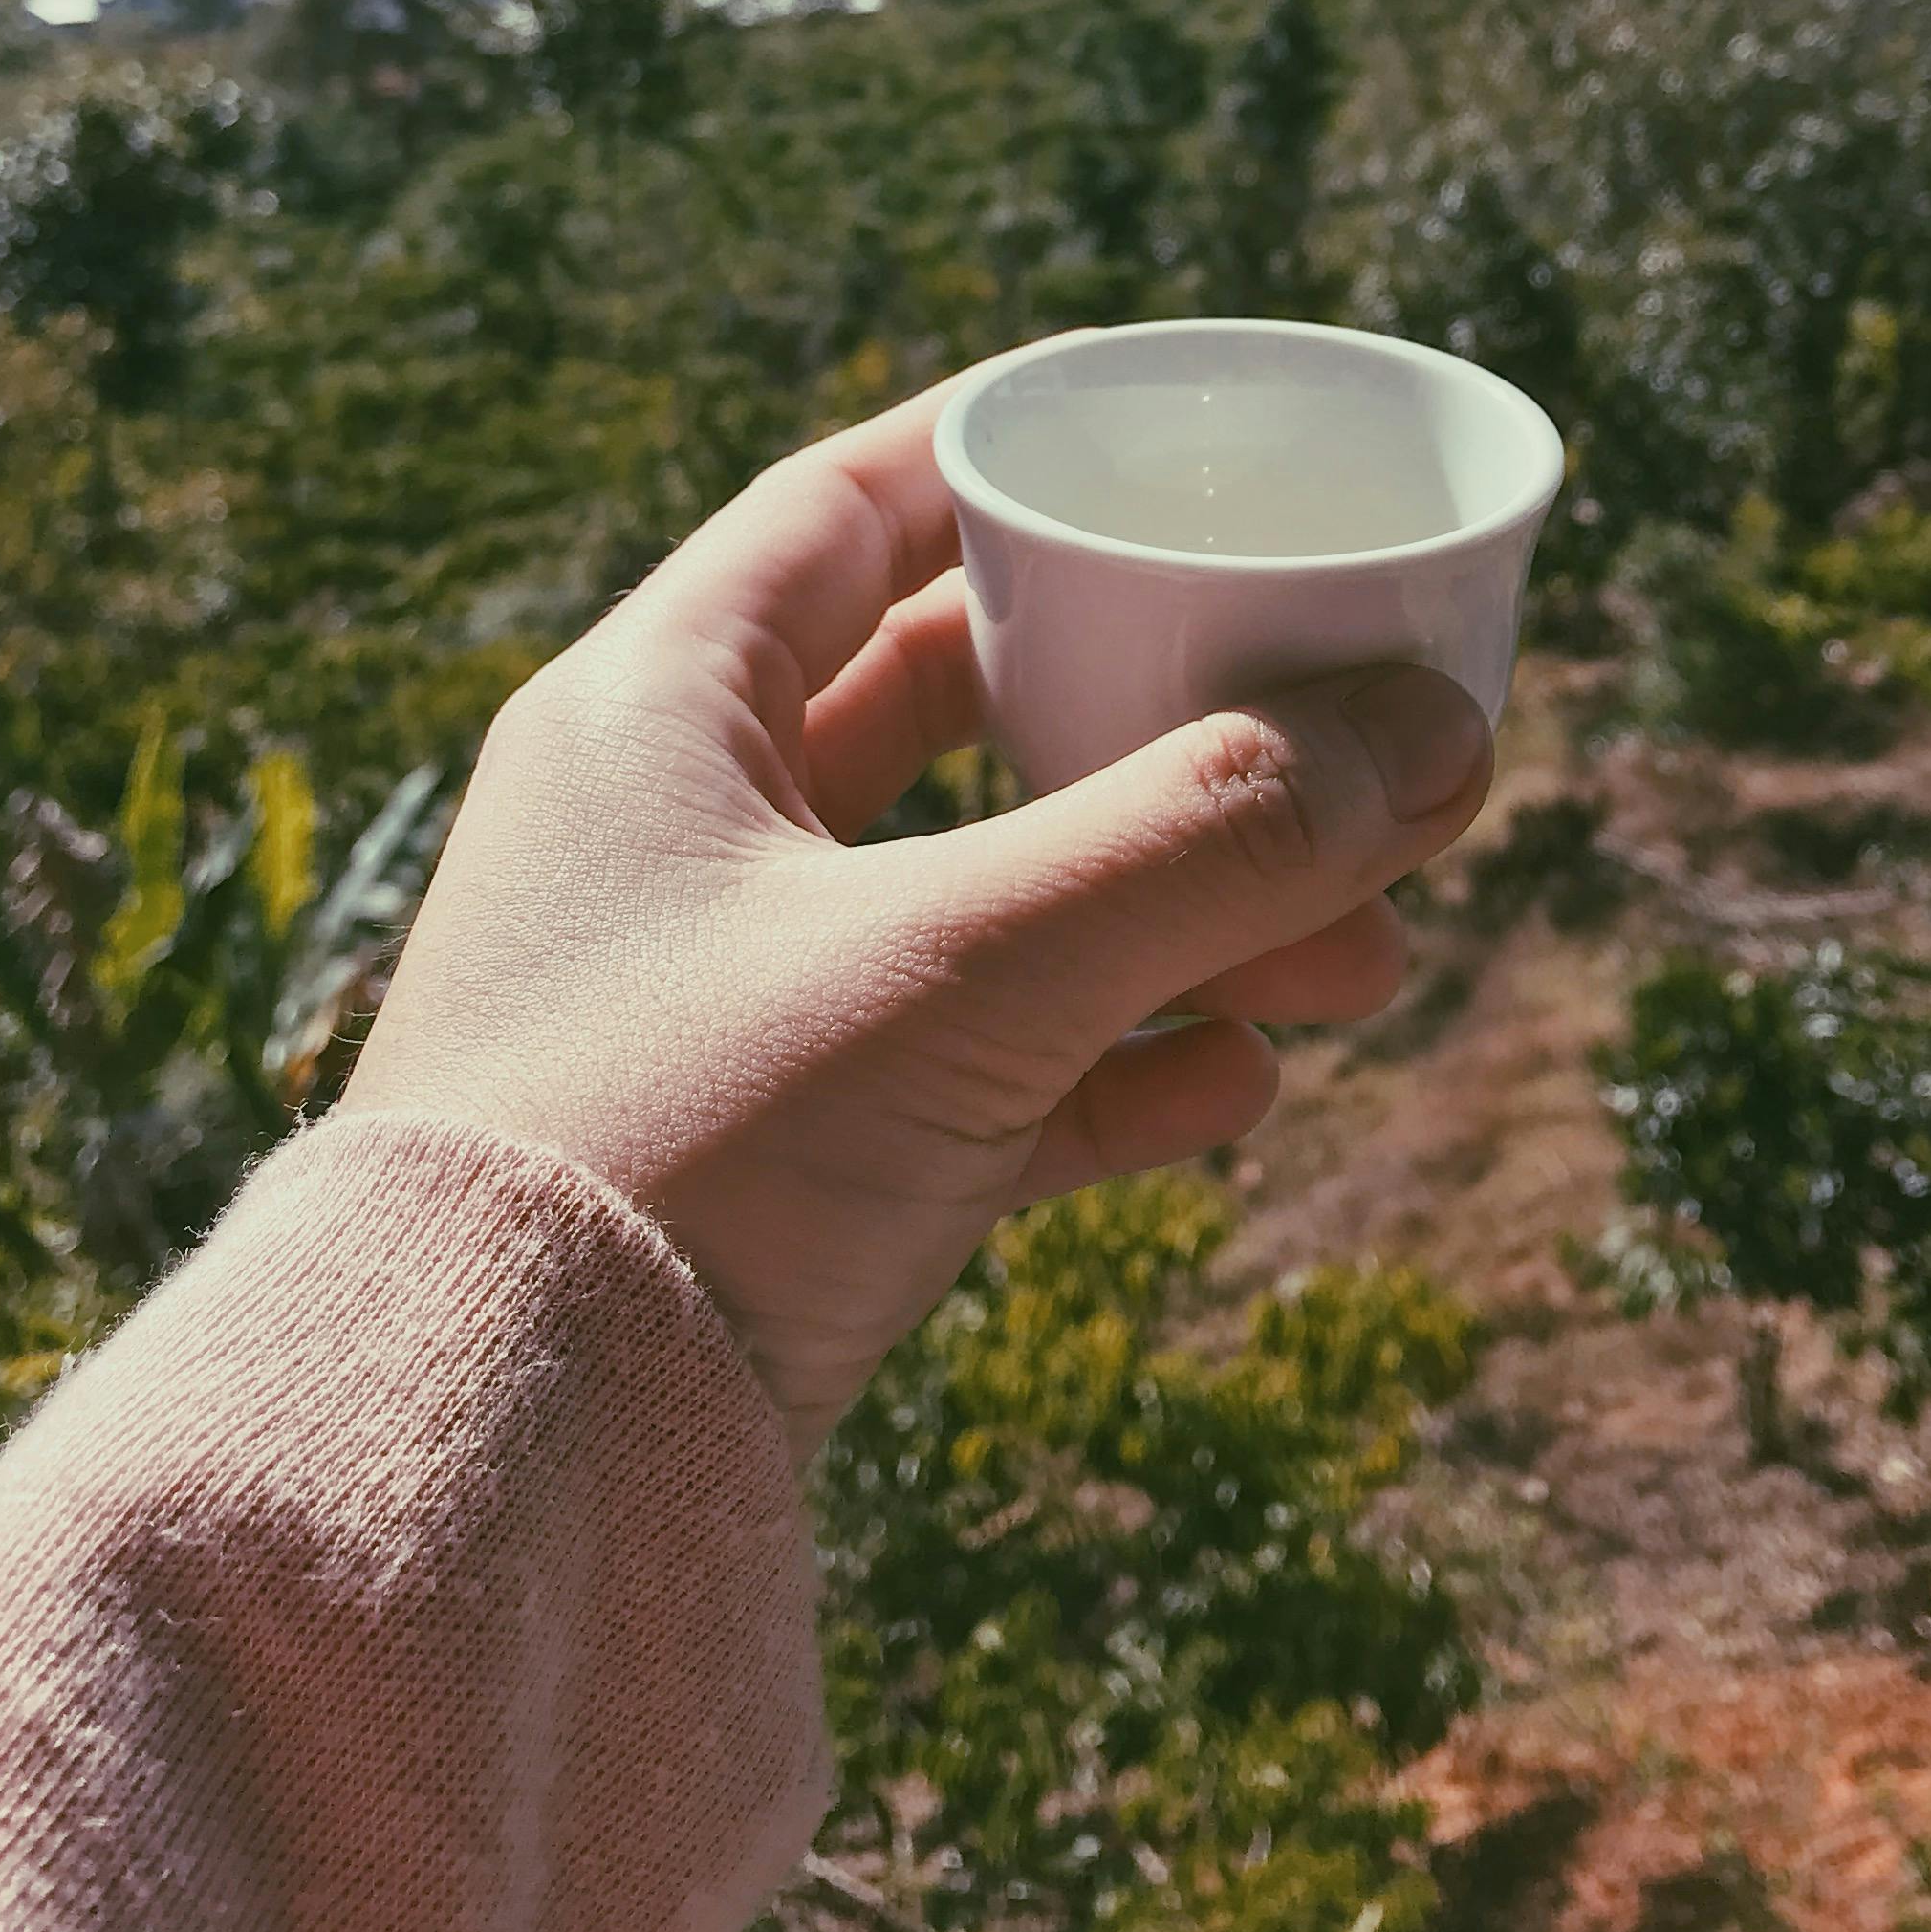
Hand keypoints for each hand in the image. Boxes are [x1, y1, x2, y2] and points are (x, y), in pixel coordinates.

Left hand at [340, 376, 1492, 1453]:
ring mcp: (722, 1011)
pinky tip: (1240, 1090)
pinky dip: (1112, 1072)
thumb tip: (1443, 733)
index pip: (852, 505)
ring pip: (995, 908)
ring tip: (1373, 960)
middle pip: (963, 712)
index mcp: (656, 711)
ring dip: (1186, 922)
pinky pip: (977, 1079)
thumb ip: (1206, 840)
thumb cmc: (676, 1154)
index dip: (1016, 450)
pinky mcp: (770, 1175)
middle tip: (1351, 743)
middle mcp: (679, 839)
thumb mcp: (961, 965)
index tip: (1178, 437)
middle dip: (1174, 737)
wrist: (487, 1494)